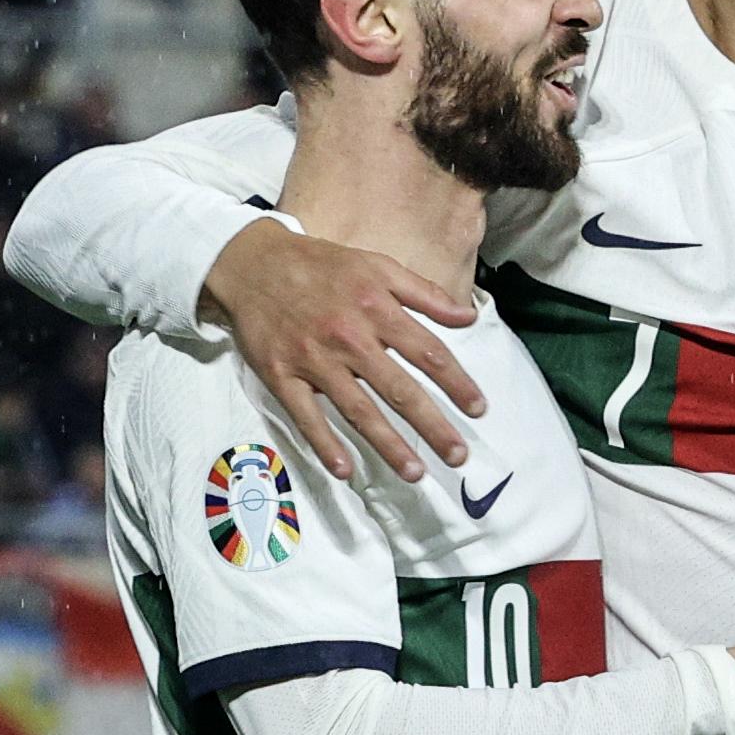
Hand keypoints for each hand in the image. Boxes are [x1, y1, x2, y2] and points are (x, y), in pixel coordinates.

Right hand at [203, 223, 484, 481]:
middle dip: (432, 425)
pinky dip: (324, 443)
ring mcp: (314, 360)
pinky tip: (345, 469)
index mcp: (377, 308)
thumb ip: (426, 293)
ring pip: (358, 409)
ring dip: (388, 444)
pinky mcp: (281, 375)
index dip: (457, 382)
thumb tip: (468, 317)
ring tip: (415, 472)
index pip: (428, 352)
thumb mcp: (378, 266)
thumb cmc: (323, 266)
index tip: (479, 409)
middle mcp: (349, 338)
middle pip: (399, 389)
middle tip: (457, 456)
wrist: (255, 263)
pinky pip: (305, 415)